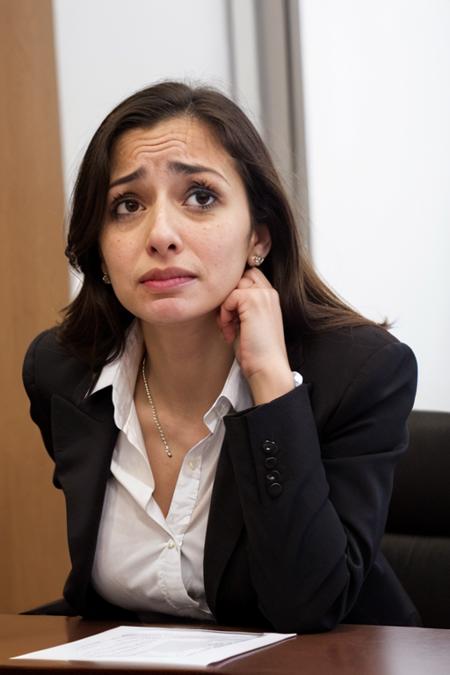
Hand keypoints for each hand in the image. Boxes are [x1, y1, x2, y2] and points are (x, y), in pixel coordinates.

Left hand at [217, 268, 293, 403]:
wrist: (267, 367)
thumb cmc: (256, 352)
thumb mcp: (247, 323)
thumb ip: (239, 306)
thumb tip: (220, 297)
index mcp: (270, 297)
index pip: (248, 276)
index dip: (234, 292)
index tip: (232, 316)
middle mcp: (269, 292)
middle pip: (238, 277)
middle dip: (228, 298)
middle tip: (228, 321)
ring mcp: (262, 295)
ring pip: (231, 287)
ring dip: (224, 308)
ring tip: (229, 328)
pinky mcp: (253, 300)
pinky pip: (228, 298)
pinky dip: (224, 315)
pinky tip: (230, 331)